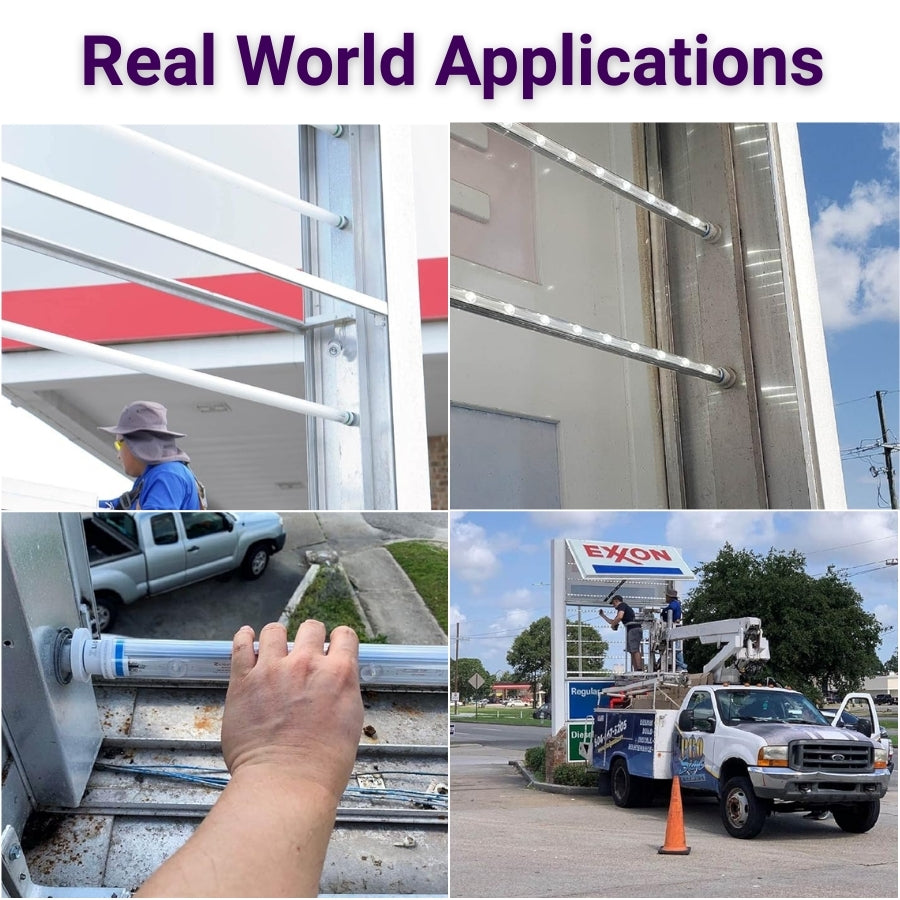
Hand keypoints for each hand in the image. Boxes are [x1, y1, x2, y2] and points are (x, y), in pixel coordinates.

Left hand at [221, 621, 363, 800]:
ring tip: (273, 647)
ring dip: (277, 637)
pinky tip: (247, 637)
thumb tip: (335, 682)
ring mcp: (273, 669)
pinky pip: (242, 645)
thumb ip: (341, 692)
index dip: (339, 641)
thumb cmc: (322, 765)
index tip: (333, 647)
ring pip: (275, 630)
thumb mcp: (351, 721)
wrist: (286, 783)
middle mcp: (307, 664)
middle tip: (304, 653)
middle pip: (311, 627)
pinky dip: (244, 637)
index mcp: (339, 674)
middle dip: (310, 637)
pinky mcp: (244, 680)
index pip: (345, 636)